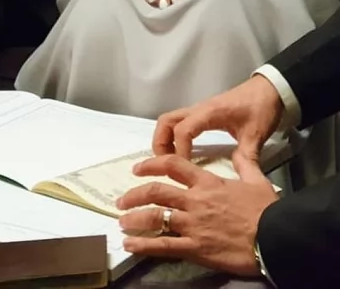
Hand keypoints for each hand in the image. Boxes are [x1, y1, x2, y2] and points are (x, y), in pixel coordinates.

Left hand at [117, 155, 277, 275]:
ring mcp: (192, 224)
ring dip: (134, 219)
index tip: (138, 168)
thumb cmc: (267, 210)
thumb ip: (245, 164)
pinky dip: (144, 246)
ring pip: (155, 217)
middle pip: (155, 192)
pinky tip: (130, 245)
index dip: (151, 164)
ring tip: (122, 222)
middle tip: (121, 201)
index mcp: (207, 183)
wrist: (277, 238)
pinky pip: (164, 245)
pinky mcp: (195, 247)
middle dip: (134, 195)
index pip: (173, 166)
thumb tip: (241, 152)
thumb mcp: (257, 181)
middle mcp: (194, 201)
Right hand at [153, 75, 283, 160]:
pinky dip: (171, 136)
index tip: (185, 167)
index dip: (180, 150)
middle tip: (165, 164)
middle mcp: (198, 110)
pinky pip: (177, 123)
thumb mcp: (256, 134)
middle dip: (161, 143)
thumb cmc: (261, 107)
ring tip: (169, 160)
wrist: (270, 89)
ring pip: (167, 121)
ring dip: (163, 139)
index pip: (183, 130)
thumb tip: (241, 181)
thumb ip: (247, 156)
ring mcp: (197, 110)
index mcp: (210, 113)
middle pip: (165, 121)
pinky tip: (180, 152)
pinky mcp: (200, 113)